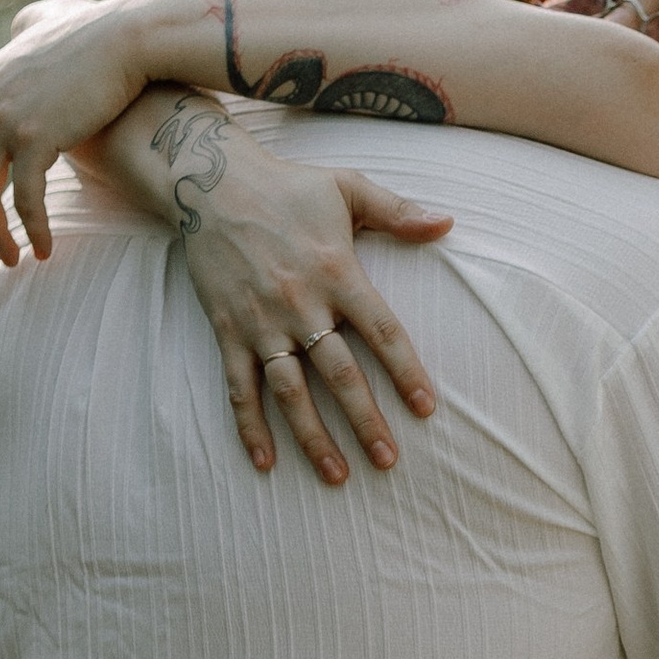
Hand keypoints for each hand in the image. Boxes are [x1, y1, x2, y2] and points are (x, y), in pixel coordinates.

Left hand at [0, 0, 148, 263]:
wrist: (125, 38)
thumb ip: (20, 56)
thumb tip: (20, 40)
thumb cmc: (94, 42)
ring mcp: (4, 119)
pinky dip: (33, 229)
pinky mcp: (35, 136)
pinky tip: (45, 250)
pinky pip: (25, 199)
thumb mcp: (38, 45)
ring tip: (10, 259)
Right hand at [176, 145, 451, 485]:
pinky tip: (265, 461)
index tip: (426, 408)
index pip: (381, 331)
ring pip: (291, 391)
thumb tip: (448, 223)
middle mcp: (300, 303)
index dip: (406, 372)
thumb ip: (399, 211)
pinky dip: (250, 426)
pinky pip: (239, 387)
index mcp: (337, 271)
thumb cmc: (288, 186)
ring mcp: (261, 322)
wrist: (210, 182)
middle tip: (387, 460)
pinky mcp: (228, 330)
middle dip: (365, 420)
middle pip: (339, 373)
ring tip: (337, 475)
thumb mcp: (349, 188)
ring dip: (313, 436)